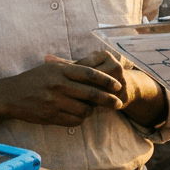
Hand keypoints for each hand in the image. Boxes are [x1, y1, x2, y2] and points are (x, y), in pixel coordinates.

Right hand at [0, 59, 124, 126]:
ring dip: (92, 111)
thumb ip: (72, 68)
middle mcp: (58, 85)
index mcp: (60, 71)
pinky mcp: (50, 116)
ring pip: (84, 110)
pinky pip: (73, 120)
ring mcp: (54, 102)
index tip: (117, 85)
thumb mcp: (51, 67)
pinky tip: (80, 115)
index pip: (90, 74)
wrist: (10, 95)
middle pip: (91, 94)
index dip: (106, 80)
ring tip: (94, 109)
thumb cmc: (34, 79)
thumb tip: (97, 67)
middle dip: (108, 99)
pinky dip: (80, 119)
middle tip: (118, 103)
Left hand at [50, 51, 167, 128]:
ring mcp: (121, 82)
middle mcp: (115, 66)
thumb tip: (46, 58)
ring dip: (81, 101)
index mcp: (104, 56)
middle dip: (74, 90)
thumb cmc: (95, 75)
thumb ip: (65, 63)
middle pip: (90, 81)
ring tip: (64, 105)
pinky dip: (90, 109)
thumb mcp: (82, 67)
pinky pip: (103, 105)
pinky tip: (77, 113)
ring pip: (96, 94)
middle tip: (56, 96)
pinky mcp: (122, 98)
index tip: (53, 83)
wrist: (123, 87)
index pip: (82, 66)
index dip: (68, 76)